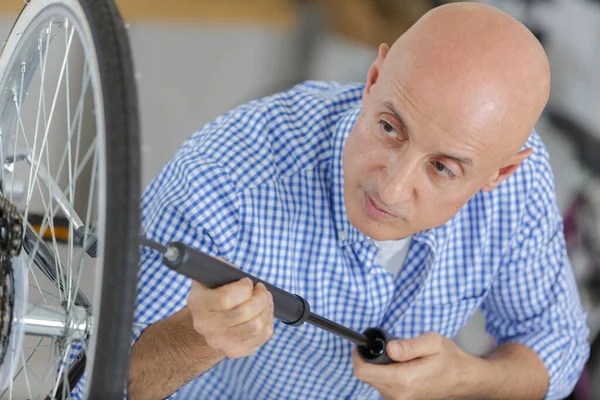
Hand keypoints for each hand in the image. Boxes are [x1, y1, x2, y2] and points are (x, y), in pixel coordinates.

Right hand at [187, 269, 274, 358]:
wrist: (207, 323)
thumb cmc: (213, 294)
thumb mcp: (211, 276)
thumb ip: (221, 269)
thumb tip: (236, 272)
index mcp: (198, 304)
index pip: (226, 298)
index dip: (244, 288)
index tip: (248, 282)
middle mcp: (206, 326)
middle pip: (244, 313)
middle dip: (260, 297)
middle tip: (261, 289)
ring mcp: (220, 342)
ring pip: (256, 326)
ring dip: (266, 309)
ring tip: (265, 299)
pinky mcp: (235, 351)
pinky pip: (262, 336)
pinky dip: (269, 321)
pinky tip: (265, 312)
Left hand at [352, 332, 480, 399]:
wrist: (464, 379)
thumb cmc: (449, 359)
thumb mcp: (432, 342)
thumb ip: (409, 345)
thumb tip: (389, 348)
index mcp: (404, 379)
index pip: (364, 372)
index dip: (358, 357)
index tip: (362, 346)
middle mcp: (399, 395)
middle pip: (366, 377)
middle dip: (369, 360)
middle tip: (384, 348)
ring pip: (374, 383)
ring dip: (378, 368)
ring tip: (396, 358)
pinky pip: (383, 387)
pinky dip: (385, 376)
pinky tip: (399, 367)